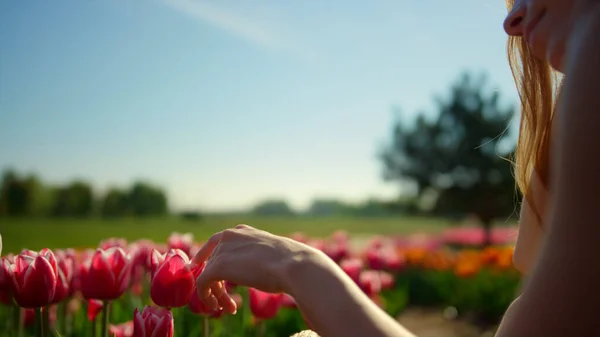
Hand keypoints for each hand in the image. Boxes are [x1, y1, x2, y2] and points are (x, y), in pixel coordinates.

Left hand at [191, 224, 316, 313]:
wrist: (293, 265)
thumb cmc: (289, 262)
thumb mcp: (268, 254)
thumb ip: (255, 256)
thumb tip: (259, 267)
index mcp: (241, 231)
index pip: (216, 243)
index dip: (209, 259)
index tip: (207, 273)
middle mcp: (229, 236)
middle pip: (213, 262)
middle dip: (218, 284)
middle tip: (228, 303)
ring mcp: (222, 250)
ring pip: (209, 275)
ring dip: (217, 294)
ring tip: (229, 309)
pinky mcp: (217, 267)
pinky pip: (203, 283)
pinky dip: (207, 297)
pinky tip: (218, 307)